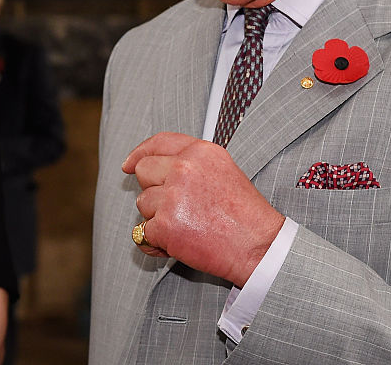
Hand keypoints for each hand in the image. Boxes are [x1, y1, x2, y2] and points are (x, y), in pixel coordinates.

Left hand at [122, 131, 284, 286]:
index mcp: (200, 152)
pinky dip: (156, 243)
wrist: (261, 249)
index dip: (140, 153)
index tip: (128, 164)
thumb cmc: (246, 216)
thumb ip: (191, 163)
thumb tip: (147, 163)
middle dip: (153, 190)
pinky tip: (180, 244)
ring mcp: (173, 196)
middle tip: (178, 208)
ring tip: (190, 227)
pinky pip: (143, 232)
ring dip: (158, 218)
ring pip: (143, 203)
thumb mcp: (224, 172)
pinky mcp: (166, 225)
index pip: (159, 142)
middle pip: (144, 171)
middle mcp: (184, 168)